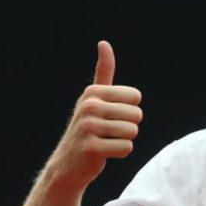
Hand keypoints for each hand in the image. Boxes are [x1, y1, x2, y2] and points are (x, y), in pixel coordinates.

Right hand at [45, 40, 142, 191]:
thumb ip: (103, 72)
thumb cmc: (88, 127)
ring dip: (124, 140)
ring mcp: (89, 127)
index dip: (129, 109)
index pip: (136, 97)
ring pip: (133, 132)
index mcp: (93, 92)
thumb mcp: (94, 98)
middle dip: (128, 126)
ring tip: (106, 141)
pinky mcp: (92, 148)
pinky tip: (104, 152)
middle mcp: (89, 106)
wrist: (69, 163)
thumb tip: (104, 43)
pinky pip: (126, 147)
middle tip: (108, 132)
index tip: (111, 116)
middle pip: (136, 114)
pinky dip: (120, 152)